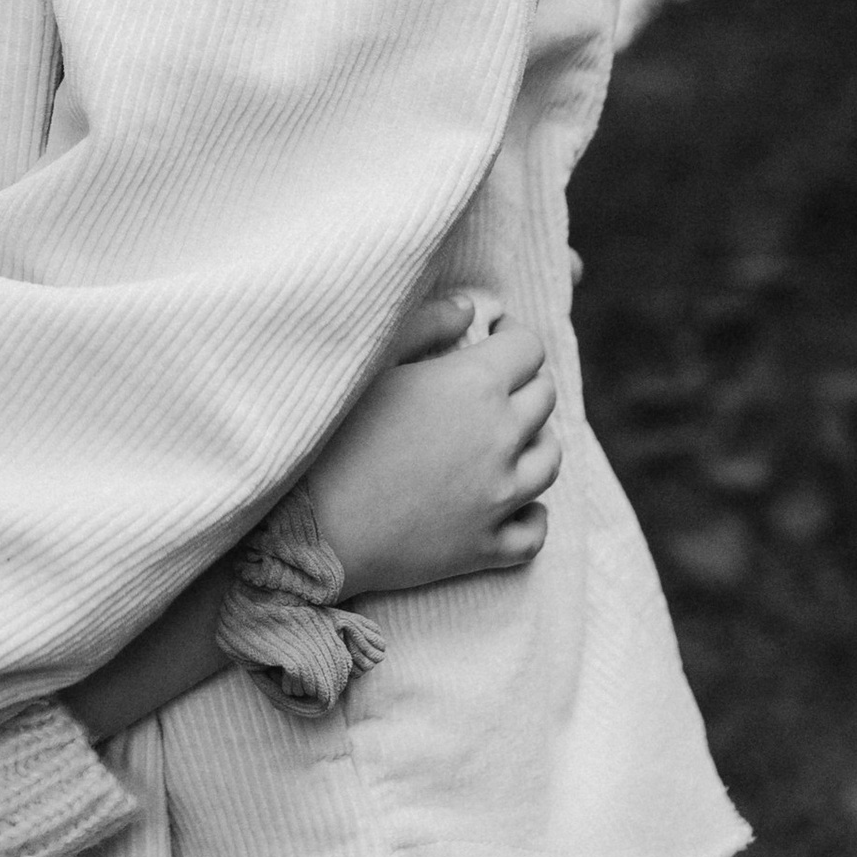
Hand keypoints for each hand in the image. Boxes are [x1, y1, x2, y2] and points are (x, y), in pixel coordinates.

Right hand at [305, 292, 562, 598]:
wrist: (308, 525)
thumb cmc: (331, 435)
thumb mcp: (372, 362)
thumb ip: (426, 324)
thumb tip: (468, 308)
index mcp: (475, 384)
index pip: (528, 348)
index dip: (512, 335)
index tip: (493, 336)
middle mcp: (500, 439)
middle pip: (544, 399)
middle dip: (524, 382)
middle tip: (494, 384)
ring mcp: (499, 498)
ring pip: (548, 461)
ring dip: (535, 441)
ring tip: (508, 437)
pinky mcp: (486, 548)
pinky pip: (535, 530)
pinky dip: (531, 513)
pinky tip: (512, 502)